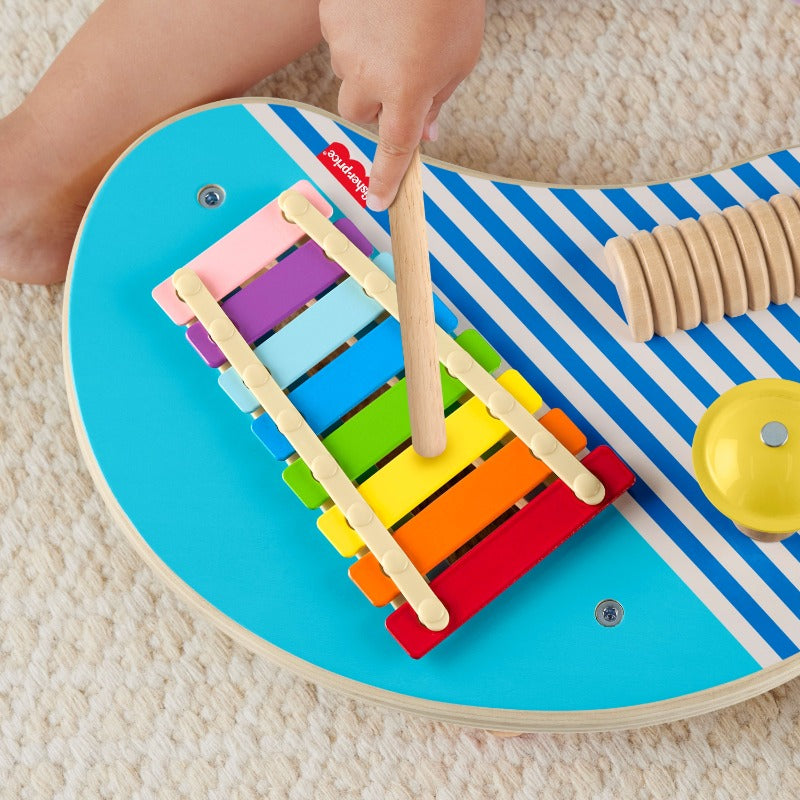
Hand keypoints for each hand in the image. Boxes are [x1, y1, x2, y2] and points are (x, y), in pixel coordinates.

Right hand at [320, 0, 484, 210]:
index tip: (379, 201)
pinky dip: (357, 35)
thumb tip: (426, 134)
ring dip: (366, 67)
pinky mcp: (330, 18)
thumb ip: (439, 100)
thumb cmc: (450, 1)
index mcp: (407, 92)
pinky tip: (379, 13)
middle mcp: (369, 75)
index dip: (386, 179)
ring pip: (348, 74)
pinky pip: (339, 40)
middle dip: (374, 107)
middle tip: (397, 82)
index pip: (393, 150)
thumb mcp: (461, 57)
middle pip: (358, 113)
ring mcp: (344, 46)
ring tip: (395, 32)